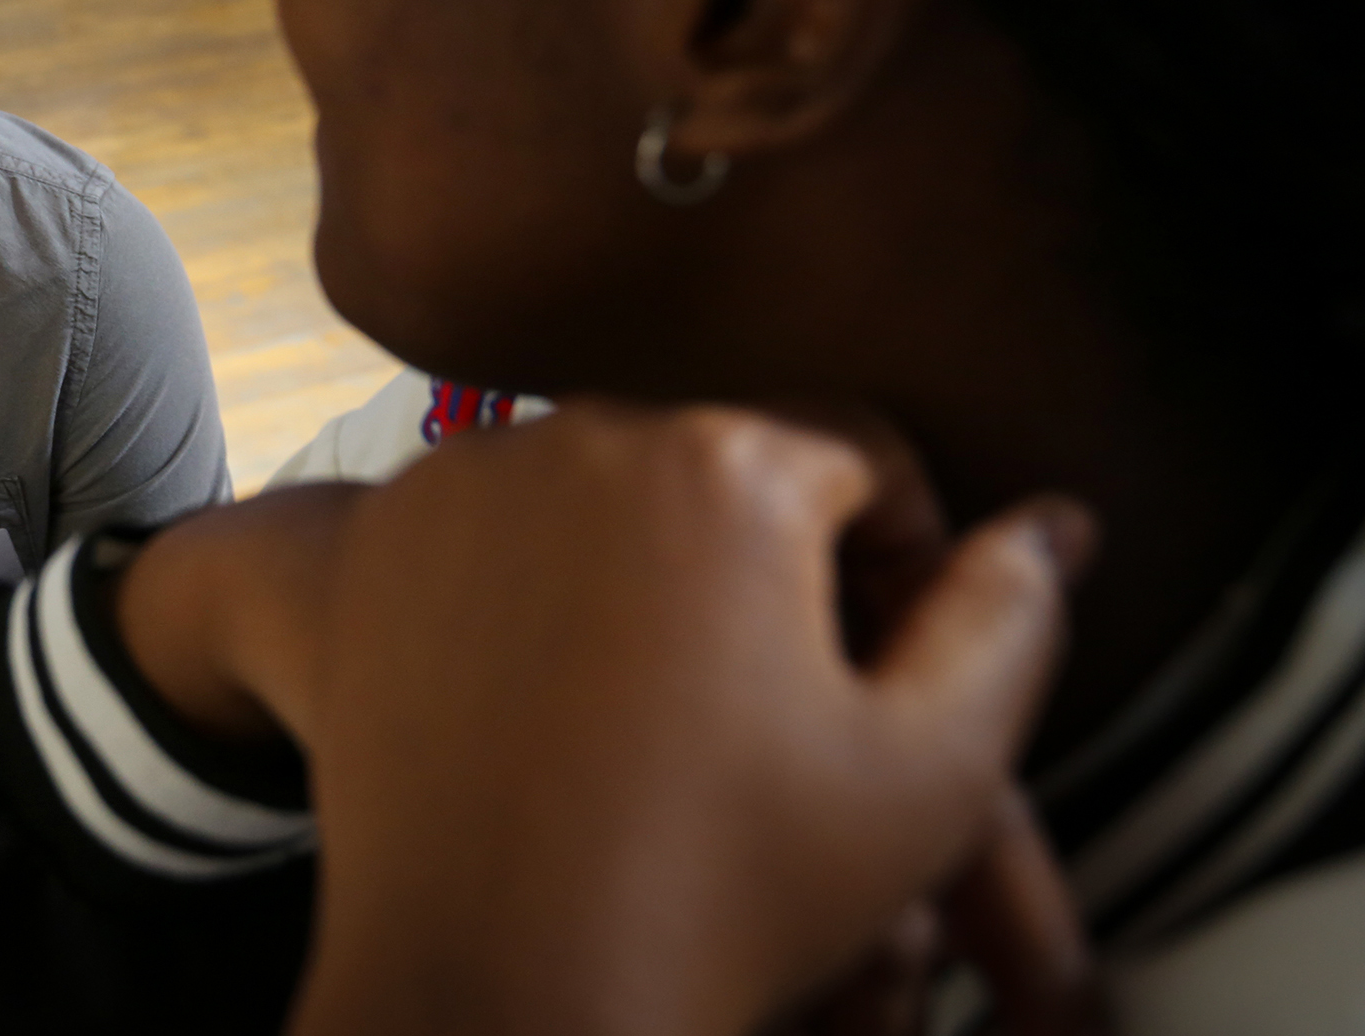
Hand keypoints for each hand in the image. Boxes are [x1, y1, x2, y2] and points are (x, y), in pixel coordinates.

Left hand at [120, 401, 1088, 1035]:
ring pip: (596, 491)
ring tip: (658, 710)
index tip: (882, 657)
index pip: (862, 450)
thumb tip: (1050, 526)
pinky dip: (508, 583)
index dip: (902, 556)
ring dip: (640, 566)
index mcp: (727, 465)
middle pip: (721, 462)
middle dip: (766, 559)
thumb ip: (1007, 622)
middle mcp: (573, 437)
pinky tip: (545, 693)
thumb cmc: (715, 895)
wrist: (497, 987)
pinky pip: (466, 527)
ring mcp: (453, 488)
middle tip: (772, 697)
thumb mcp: (927, 772)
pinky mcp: (368, 550)